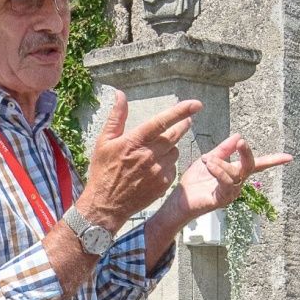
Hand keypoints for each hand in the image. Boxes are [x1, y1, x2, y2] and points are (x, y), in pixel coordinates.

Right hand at [77, 92, 199, 227]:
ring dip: (171, 147)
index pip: (162, 121)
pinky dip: (168, 164)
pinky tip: (155, 167)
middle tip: (187, 121)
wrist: (106, 205)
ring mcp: (158, 171)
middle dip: (183, 125)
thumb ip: (117, 116)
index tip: (196, 104)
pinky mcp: (163, 184)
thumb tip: (120, 94)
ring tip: (158, 151)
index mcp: (135, 141)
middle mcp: (149, 155)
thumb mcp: (104, 141)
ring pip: (174, 152)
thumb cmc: (103, 171)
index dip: (181, 111)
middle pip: (175, 135)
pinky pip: (173, 167)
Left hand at [169, 132, 291, 220]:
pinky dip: (218, 170)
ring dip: (222, 163)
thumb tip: (239, 136)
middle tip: (242, 143)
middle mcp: (237, 183)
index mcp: (236, 172)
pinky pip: (226, 182)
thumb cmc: (195, 182)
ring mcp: (231, 193)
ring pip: (236, 174)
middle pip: (250, 166)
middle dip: (247, 153)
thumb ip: (224, 150)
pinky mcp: (222, 200)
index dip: (274, 160)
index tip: (290, 157)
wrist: (180, 199)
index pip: (259, 164)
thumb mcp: (210, 159)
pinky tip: (208, 164)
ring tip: (207, 159)